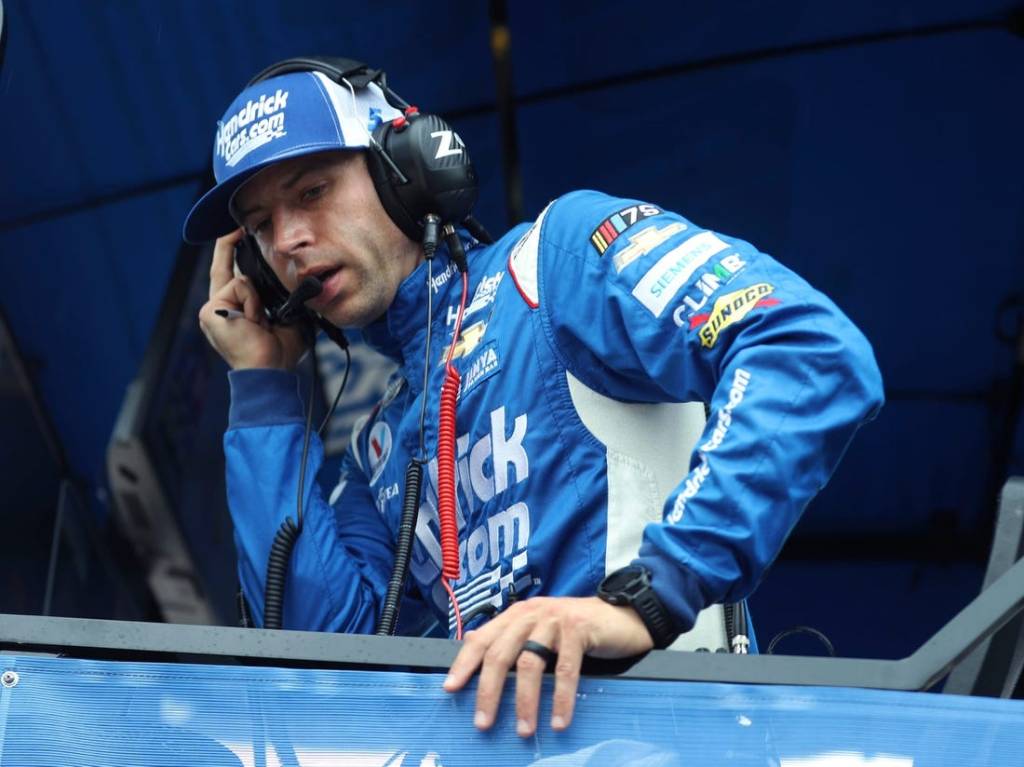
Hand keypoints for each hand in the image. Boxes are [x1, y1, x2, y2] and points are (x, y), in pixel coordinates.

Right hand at [197, 229, 306, 369]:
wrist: (270, 372)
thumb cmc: (279, 352)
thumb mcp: (288, 319)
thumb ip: (288, 301)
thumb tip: (310, 287)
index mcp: (234, 309)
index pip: (230, 273)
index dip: (231, 250)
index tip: (239, 229)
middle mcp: (219, 307)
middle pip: (222, 265)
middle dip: (228, 241)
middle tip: (238, 221)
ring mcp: (211, 309)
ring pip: (241, 279)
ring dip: (258, 299)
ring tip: (262, 322)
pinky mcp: (210, 311)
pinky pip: (239, 287)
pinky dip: (253, 303)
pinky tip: (254, 322)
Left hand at [443, 596, 653, 736]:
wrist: (621, 614)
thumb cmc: (576, 629)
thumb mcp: (539, 630)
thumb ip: (511, 640)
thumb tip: (474, 654)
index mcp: (516, 615)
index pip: (482, 638)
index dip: (464, 663)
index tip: (450, 689)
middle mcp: (531, 613)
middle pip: (500, 653)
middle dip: (489, 691)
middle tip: (483, 721)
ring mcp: (554, 619)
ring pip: (530, 663)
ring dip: (525, 701)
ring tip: (524, 730)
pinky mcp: (578, 629)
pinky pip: (566, 669)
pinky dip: (561, 699)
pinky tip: (559, 721)